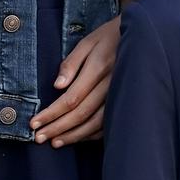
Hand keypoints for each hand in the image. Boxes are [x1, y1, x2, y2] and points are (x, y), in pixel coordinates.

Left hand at [33, 15, 119, 145]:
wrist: (144, 36)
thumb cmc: (110, 37)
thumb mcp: (88, 42)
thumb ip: (72, 62)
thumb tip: (57, 86)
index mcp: (99, 67)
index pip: (71, 98)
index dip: (51, 113)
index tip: (34, 123)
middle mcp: (111, 85)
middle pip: (81, 113)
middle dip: (58, 128)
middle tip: (39, 138)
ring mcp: (121, 95)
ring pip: (95, 123)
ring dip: (74, 136)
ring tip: (55, 142)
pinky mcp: (127, 101)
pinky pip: (109, 123)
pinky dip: (92, 133)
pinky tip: (78, 137)